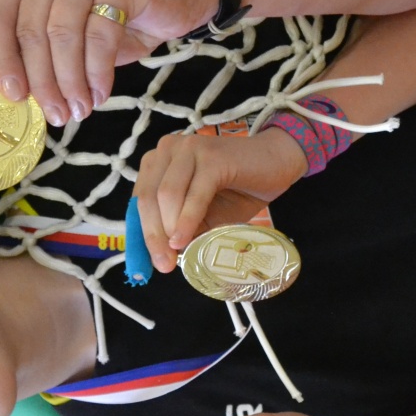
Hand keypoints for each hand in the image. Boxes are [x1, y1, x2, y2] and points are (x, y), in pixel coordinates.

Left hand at [0, 0, 212, 124]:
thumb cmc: (124, 18)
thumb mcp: (78, 38)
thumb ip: (50, 55)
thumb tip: (26, 97)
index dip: (1, 58)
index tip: (14, 96)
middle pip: (32, 31)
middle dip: (42, 82)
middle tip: (57, 115)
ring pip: (63, 35)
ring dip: (70, 81)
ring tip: (80, 110)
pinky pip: (99, 36)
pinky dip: (97, 72)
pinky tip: (100, 93)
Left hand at [134, 129, 306, 271]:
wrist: (276, 163)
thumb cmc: (237, 190)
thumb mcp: (202, 216)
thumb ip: (179, 229)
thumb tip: (161, 257)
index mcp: (159, 161)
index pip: (139, 201)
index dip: (139, 235)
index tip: (145, 265)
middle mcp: (168, 149)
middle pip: (148, 198)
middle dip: (151, 236)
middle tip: (162, 266)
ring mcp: (190, 149)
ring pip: (166, 196)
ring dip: (167, 230)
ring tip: (175, 256)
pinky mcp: (212, 157)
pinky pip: (195, 194)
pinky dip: (187, 220)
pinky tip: (185, 240)